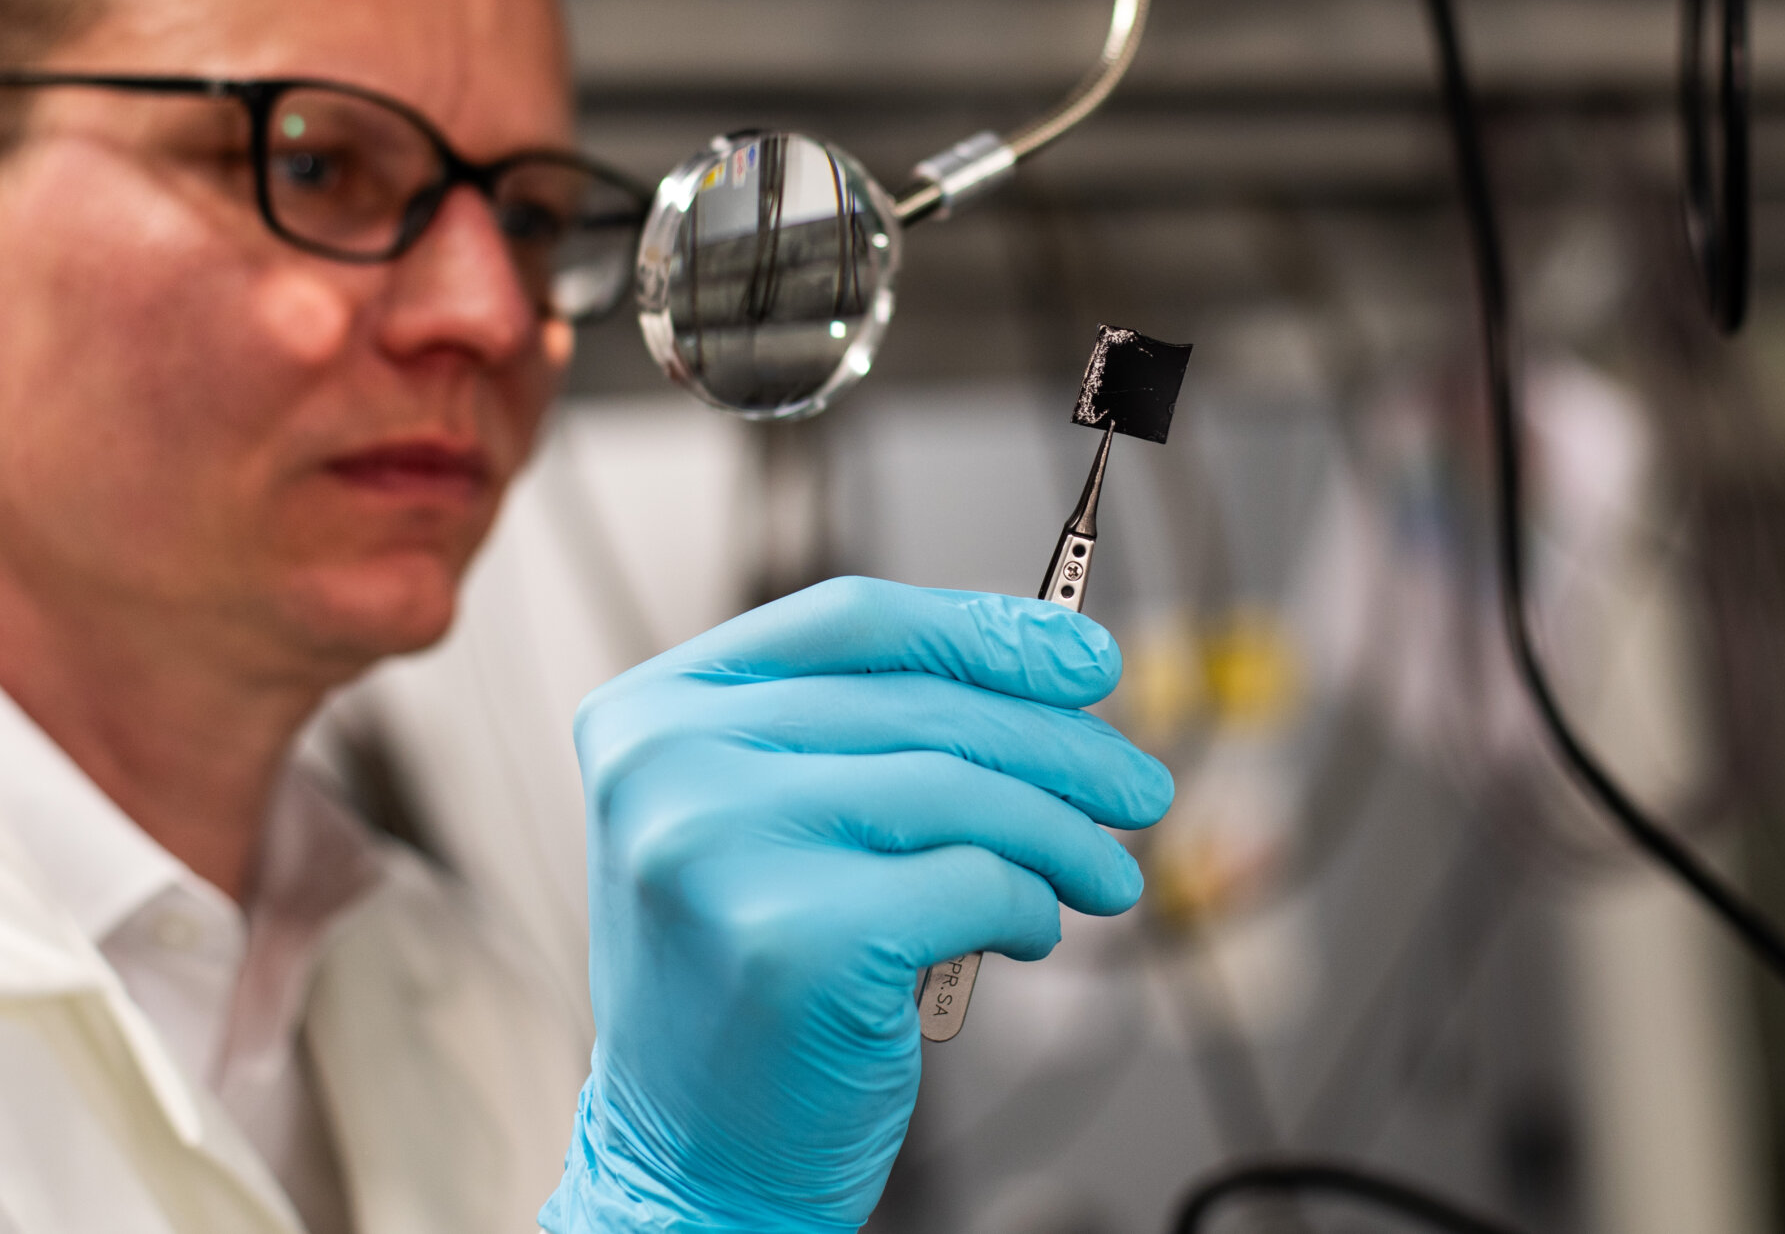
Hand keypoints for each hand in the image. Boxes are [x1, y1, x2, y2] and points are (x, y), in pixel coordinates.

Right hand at [540, 576, 1173, 1233]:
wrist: (688, 1162)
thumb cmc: (742, 986)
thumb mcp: (759, 823)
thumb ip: (856, 736)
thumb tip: (1048, 666)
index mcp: (648, 715)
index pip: (848, 621)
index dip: (982, 630)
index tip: (1083, 659)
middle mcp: (667, 767)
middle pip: (919, 703)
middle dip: (1058, 740)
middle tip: (1135, 781)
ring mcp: (722, 849)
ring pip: (959, 790)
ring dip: (1063, 830)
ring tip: (1106, 870)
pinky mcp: (797, 939)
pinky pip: (973, 882)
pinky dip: (1029, 904)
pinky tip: (1034, 928)